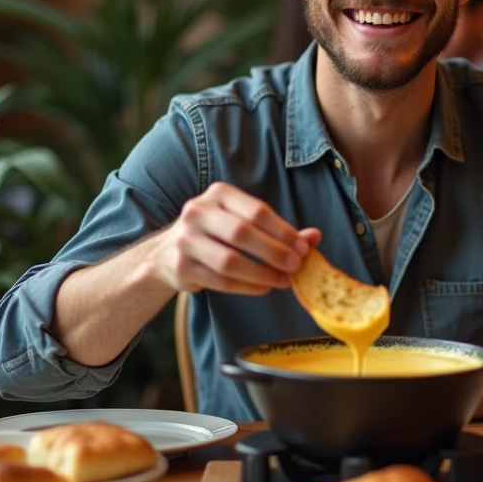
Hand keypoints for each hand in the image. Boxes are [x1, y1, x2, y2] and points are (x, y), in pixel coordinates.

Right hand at [152, 182, 320, 295]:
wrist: (167, 253)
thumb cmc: (216, 234)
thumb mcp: (244, 223)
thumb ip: (278, 230)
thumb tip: (314, 237)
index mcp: (218, 194)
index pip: (256, 211)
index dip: (283, 231)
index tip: (303, 248)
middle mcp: (197, 212)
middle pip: (242, 233)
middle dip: (274, 252)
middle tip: (296, 266)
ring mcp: (185, 239)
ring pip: (229, 261)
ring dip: (262, 273)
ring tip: (283, 281)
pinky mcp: (181, 267)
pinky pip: (220, 281)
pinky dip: (246, 287)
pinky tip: (263, 287)